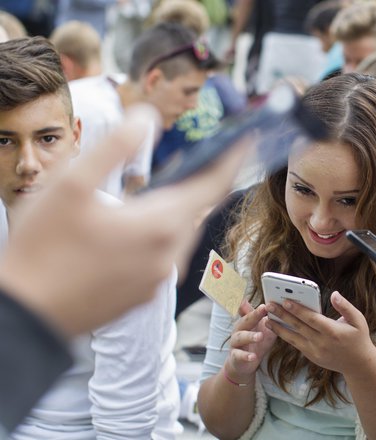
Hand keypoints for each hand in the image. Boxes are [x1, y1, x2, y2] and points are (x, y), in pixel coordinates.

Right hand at [0, 105, 249, 336]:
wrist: (25, 315)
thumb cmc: (41, 249)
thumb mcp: (70, 185)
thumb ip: (114, 146)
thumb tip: (147, 118)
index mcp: (160, 225)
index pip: (213, 185)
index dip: (232, 159)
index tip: (246, 140)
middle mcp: (170, 255)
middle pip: (197, 209)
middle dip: (197, 182)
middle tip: (190, 159)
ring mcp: (159, 279)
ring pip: (179, 233)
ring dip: (173, 210)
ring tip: (148, 193)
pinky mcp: (145, 295)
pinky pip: (164, 255)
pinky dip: (158, 235)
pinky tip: (128, 230)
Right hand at [224, 300, 276, 381]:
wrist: (243, 364)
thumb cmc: (256, 344)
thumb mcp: (265, 332)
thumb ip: (270, 321)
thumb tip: (280, 309)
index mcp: (246, 323)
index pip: (252, 313)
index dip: (259, 309)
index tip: (267, 304)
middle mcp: (239, 330)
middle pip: (245, 321)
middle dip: (254, 316)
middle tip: (263, 310)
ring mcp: (235, 343)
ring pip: (241, 337)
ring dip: (250, 336)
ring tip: (260, 336)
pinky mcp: (235, 357)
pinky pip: (238, 355)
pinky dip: (245, 356)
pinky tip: (253, 357)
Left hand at [265, 291, 375, 375]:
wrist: (358, 365)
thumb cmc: (359, 338)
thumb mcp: (358, 320)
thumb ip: (345, 306)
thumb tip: (333, 294)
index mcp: (333, 332)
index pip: (311, 319)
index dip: (298, 310)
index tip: (285, 301)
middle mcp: (322, 342)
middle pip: (298, 327)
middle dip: (282, 315)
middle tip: (269, 305)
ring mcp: (315, 351)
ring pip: (293, 338)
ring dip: (278, 328)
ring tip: (266, 319)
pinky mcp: (312, 357)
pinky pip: (296, 344)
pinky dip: (286, 336)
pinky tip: (277, 328)